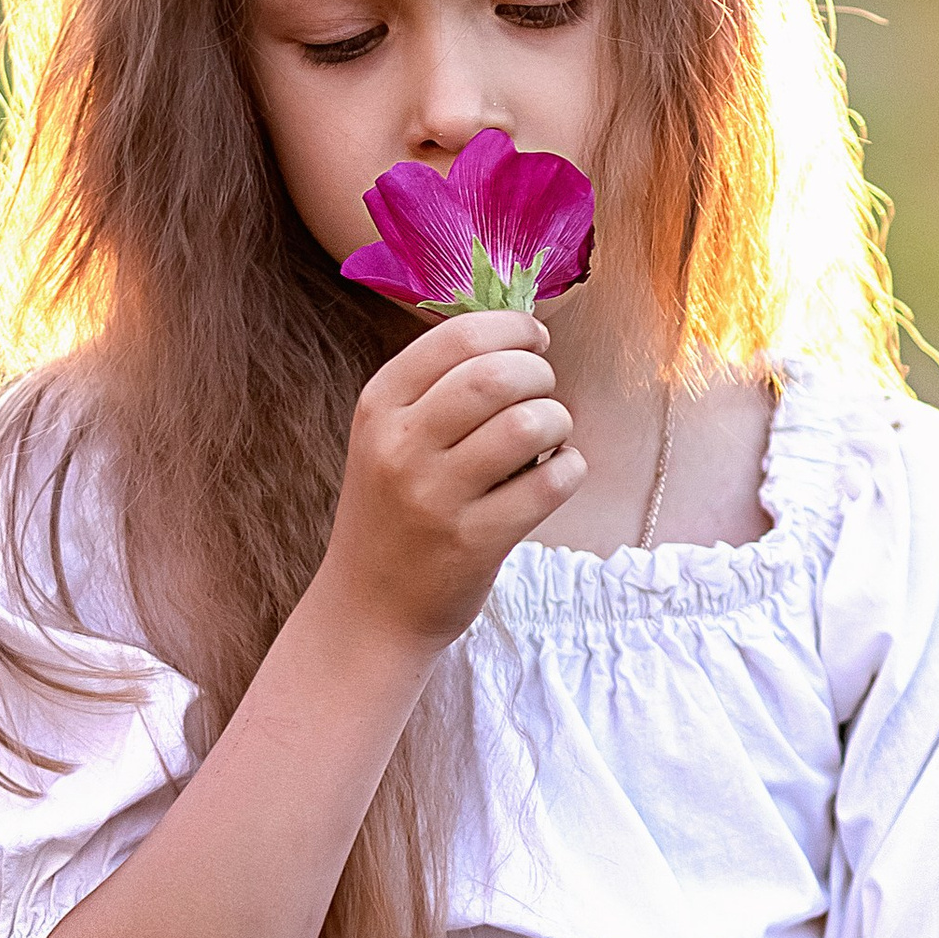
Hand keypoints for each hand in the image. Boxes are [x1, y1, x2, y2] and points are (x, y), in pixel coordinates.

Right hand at [316, 310, 582, 653]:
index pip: (459, 337)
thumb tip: (521, 335)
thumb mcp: (389, 438)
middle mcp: (401, 446)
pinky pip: (550, 482)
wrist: (369, 609)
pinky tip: (555, 475)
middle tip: (542, 393)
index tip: (535, 339)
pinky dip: (570, 469)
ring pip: (529, 424)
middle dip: (539, 373)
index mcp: (379, 406)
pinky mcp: (475, 543)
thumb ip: (439, 387)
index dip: (513, 328)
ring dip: (558, 422)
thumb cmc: (395, 511)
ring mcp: (436, 497)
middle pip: (498, 374)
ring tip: (550, 438)